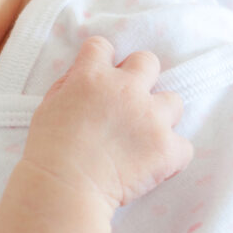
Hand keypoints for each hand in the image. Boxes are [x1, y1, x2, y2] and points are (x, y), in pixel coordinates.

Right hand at [22, 36, 193, 210]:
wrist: (64, 186)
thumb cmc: (49, 148)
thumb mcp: (48, 104)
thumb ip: (70, 83)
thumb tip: (85, 76)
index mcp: (91, 75)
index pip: (102, 46)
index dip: (100, 59)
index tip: (99, 74)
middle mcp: (124, 88)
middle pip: (148, 61)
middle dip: (140, 76)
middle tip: (128, 99)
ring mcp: (150, 116)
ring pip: (173, 101)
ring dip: (159, 115)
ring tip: (142, 135)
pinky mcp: (167, 147)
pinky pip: (183, 145)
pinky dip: (169, 154)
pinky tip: (151, 162)